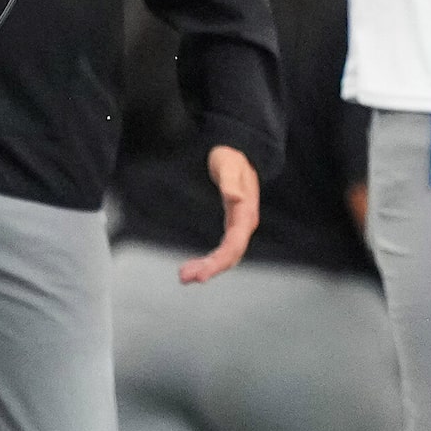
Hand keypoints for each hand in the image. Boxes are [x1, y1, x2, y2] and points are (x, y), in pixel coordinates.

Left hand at [183, 146, 260, 282]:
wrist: (238, 152)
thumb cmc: (232, 157)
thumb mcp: (229, 164)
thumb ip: (231, 182)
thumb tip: (235, 197)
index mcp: (246, 214)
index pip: (234, 246)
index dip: (218, 262)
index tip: (202, 274)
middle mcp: (245, 224)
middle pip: (230, 256)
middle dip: (209, 269)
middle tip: (184, 278)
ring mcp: (239, 227)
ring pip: (226, 256)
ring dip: (206, 268)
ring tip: (183, 276)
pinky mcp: (231, 226)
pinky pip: (222, 249)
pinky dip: (208, 260)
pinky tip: (193, 266)